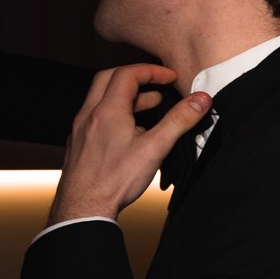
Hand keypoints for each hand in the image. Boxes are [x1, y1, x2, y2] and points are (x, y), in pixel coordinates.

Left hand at [48, 67, 210, 224]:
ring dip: (126, 96)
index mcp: (107, 111)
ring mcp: (81, 129)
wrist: (83, 207)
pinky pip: (96, 116)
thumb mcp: (155, 148)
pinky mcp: (79, 143)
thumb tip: (200, 100)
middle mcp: (89, 115)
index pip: (127, 74)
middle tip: (157, 85)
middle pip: (108, 79)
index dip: (151, 71)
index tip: (170, 77)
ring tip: (150, 107)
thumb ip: (179, 121)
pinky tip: (130, 131)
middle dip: (135, 77)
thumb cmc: (115, 180)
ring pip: (101, 99)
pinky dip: (115, 113)